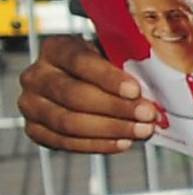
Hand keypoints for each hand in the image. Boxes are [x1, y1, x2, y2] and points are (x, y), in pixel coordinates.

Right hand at [16, 35, 158, 152]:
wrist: (82, 81)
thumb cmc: (104, 64)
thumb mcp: (112, 53)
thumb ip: (127, 62)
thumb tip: (160, 80)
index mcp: (55, 49)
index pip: (80, 62)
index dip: (108, 78)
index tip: (135, 91)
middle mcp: (36, 76)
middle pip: (74, 95)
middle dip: (115, 108)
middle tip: (147, 115)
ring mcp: (31, 105)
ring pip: (68, 122)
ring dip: (110, 129)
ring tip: (142, 131)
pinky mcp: (35, 130)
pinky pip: (65, 143)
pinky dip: (97, 145)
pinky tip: (123, 143)